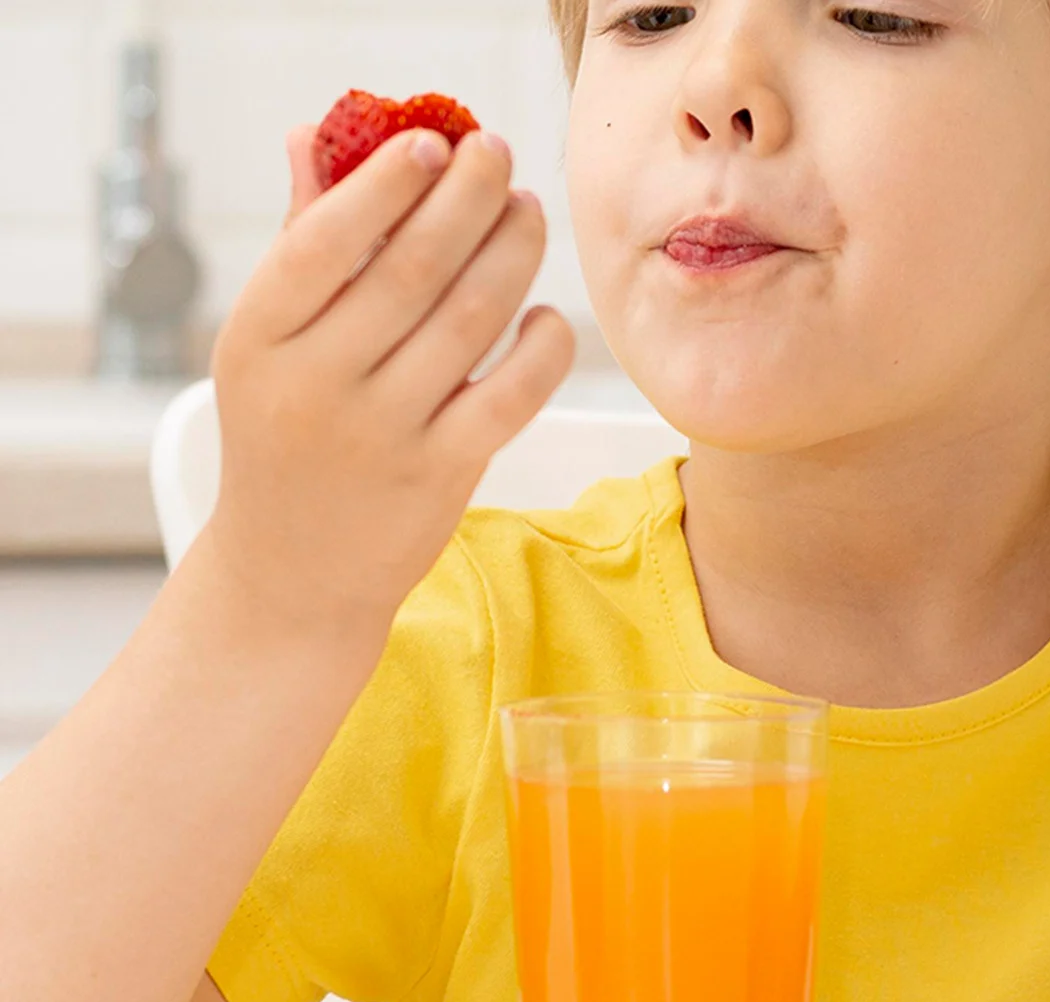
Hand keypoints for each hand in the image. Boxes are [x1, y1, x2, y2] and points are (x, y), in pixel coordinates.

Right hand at [201, 121, 574, 636]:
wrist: (294, 574)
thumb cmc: (285, 441)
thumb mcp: (267, 349)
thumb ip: (301, 246)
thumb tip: (319, 137)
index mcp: (259, 337)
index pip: (326, 241)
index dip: (385, 184)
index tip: (433, 140)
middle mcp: (316, 383)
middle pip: (411, 268)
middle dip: (467, 198)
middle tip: (498, 154)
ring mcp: (382, 432)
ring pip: (470, 320)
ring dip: (512, 253)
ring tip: (529, 213)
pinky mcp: (441, 474)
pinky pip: (511, 393)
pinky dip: (541, 346)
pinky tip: (547, 316)